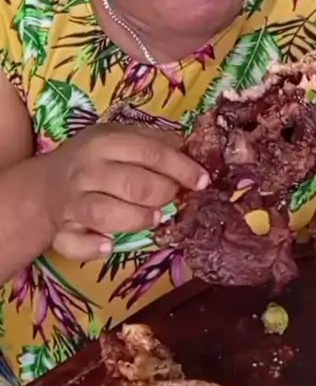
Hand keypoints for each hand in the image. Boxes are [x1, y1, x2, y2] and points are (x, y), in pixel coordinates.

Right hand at [37, 123, 208, 260]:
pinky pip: (76, 243)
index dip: (181, 168)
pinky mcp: (62, 231)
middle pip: (133, 184)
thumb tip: (193, 147)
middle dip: (163, 194)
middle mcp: (88, 171)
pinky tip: (109, 245)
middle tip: (172, 198)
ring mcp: (72, 202)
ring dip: (137, 218)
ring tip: (154, 218)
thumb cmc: (93, 160)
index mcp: (105, 143)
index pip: (150, 153)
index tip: (202, 181)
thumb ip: (154, 142)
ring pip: (106, 213)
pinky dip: (93, 247)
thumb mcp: (120, 138)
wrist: (43, 186)